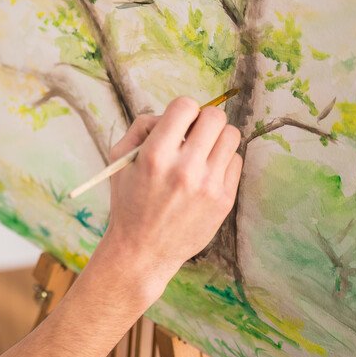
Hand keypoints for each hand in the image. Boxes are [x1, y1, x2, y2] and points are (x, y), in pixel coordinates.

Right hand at [97, 97, 242, 304]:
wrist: (143, 250)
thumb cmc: (129, 201)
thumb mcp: (120, 160)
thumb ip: (142, 128)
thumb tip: (171, 114)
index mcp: (155, 155)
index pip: (185, 106)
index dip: (182, 109)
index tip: (178, 122)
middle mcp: (184, 168)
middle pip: (215, 116)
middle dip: (203, 119)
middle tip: (193, 134)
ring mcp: (208, 185)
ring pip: (231, 135)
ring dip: (216, 138)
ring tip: (201, 152)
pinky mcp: (224, 200)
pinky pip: (236, 161)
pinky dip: (222, 161)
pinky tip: (205, 173)